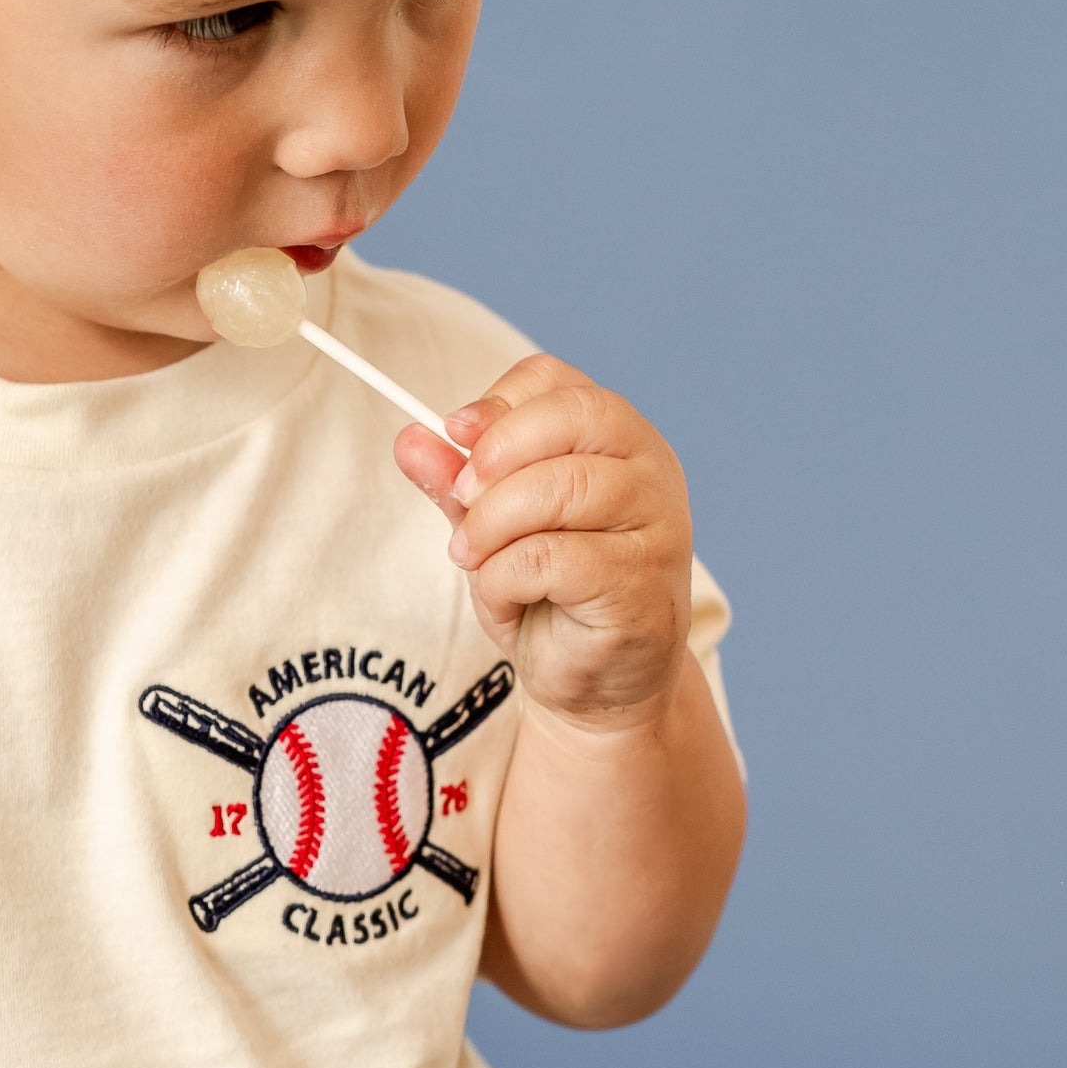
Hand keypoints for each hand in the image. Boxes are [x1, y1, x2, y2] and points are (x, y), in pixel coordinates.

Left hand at [394, 354, 692, 731]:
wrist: (595, 684)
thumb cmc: (548, 592)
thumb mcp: (492, 525)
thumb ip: (456, 480)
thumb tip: (410, 439)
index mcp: (617, 438)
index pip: (558, 382)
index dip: (499, 402)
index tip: (455, 433)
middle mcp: (650, 470)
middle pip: (569, 419)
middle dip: (495, 457)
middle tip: (461, 501)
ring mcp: (656, 527)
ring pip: (559, 487)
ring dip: (492, 525)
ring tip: (472, 557)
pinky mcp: (641, 585)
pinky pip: (551, 557)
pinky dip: (504, 577)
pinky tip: (506, 597)